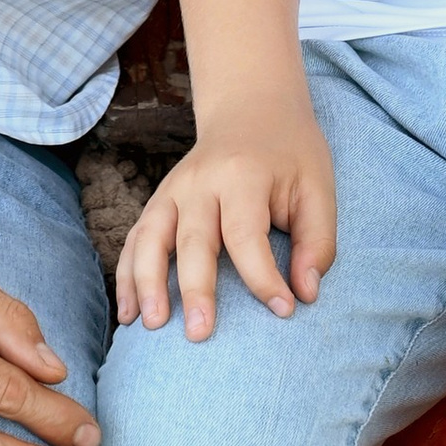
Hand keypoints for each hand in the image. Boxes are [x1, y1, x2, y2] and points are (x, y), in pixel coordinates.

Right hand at [116, 102, 336, 340]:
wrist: (252, 110)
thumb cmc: (290, 156)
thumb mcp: (318, 188)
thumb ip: (317, 241)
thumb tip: (305, 293)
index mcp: (242, 176)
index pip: (246, 234)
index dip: (263, 277)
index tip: (284, 310)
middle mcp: (199, 181)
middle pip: (192, 240)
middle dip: (194, 289)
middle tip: (200, 335)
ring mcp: (172, 190)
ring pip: (150, 238)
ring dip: (147, 283)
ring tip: (151, 326)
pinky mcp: (158, 202)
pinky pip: (135, 240)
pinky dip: (127, 276)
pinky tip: (129, 314)